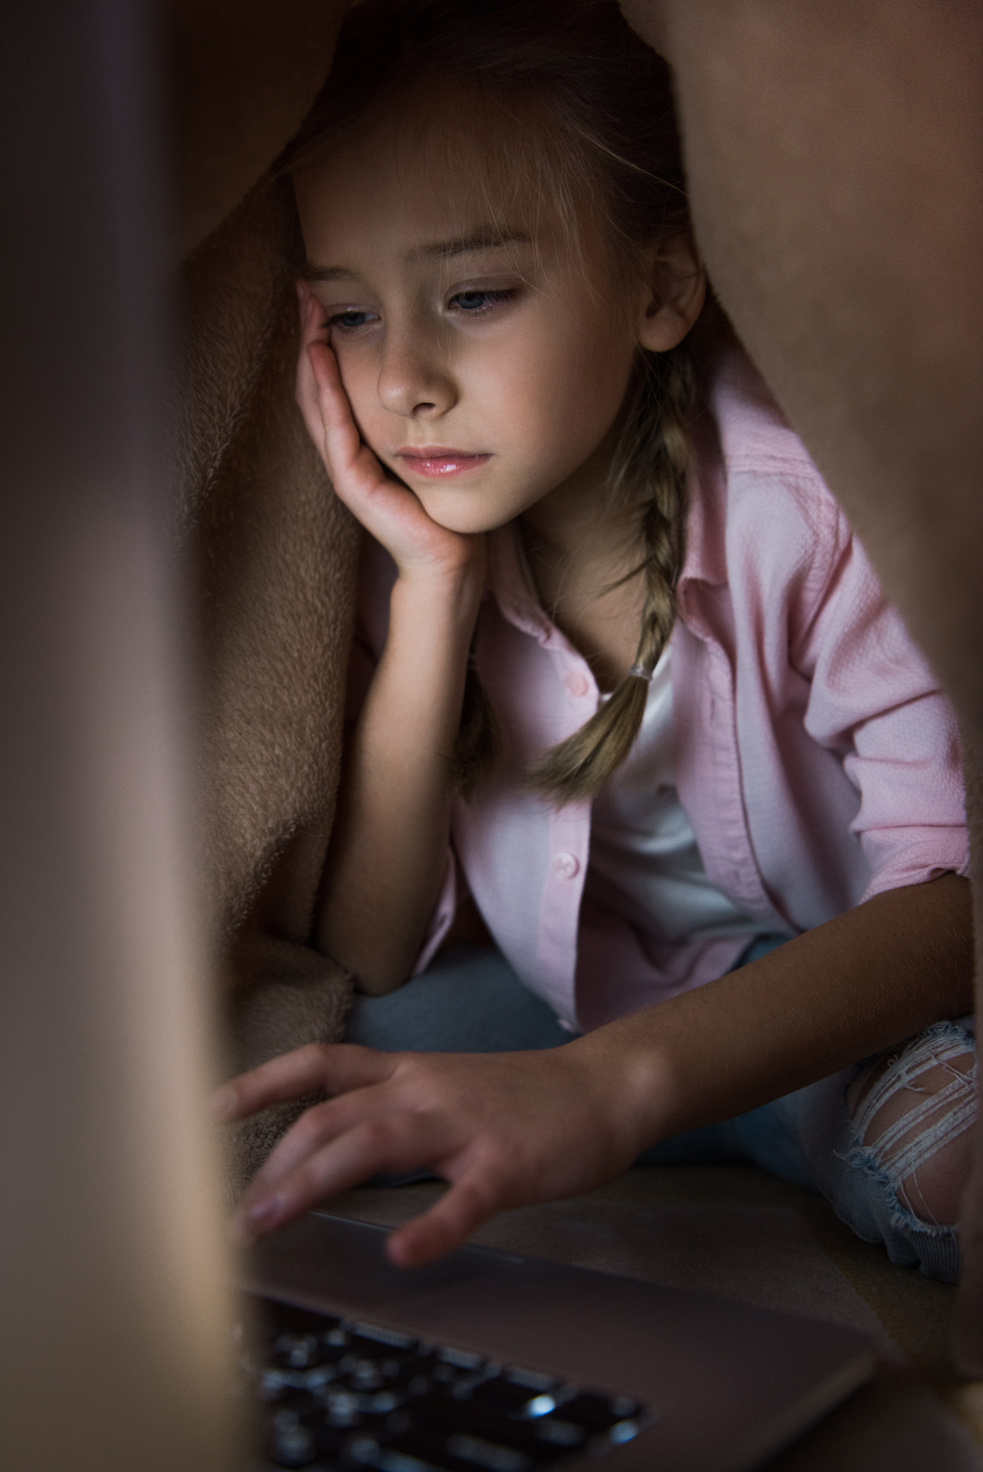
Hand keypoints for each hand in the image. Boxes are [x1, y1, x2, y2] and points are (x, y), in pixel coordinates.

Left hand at [215, 1039, 660, 1265]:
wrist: (604, 1088)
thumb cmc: (521, 1098)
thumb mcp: (445, 1086)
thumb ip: (390, 1107)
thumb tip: (327, 1150)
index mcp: (407, 1072)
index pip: (321, 1065)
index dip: (262, 1083)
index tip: (207, 1109)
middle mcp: (424, 1090)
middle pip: (332, 1115)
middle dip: (276, 1164)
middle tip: (238, 1217)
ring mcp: (464, 1124)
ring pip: (375, 1144)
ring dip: (314, 1183)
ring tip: (272, 1222)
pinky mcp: (507, 1163)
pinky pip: (463, 1198)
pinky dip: (430, 1228)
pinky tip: (401, 1255)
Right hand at [296, 283, 483, 582]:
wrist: (452, 553)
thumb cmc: (446, 500)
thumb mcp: (432, 441)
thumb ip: (421, 412)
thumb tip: (433, 366)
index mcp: (359, 438)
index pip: (330, 378)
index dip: (322, 336)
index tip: (321, 293)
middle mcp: (345, 449)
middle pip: (314, 382)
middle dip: (309, 334)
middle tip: (305, 289)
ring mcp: (345, 467)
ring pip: (317, 401)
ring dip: (310, 356)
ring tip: (309, 315)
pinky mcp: (354, 484)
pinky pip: (336, 431)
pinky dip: (327, 394)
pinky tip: (322, 360)